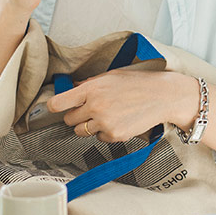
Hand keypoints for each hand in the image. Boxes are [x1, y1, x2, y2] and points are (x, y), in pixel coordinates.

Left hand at [46, 71, 194, 142]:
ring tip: (104, 115)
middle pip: (69, 120)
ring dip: (88, 125)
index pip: (58, 103)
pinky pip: (99, 138)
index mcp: (91, 89)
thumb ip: (89, 84)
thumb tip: (71, 88)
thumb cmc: (137, 82)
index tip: (55, 107)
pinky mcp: (115, 135)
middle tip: (88, 110)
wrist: (162, 96)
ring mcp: (104, 123)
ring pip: (81, 131)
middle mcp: (95, 107)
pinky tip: (118, 121)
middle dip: (76, 116)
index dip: (53, 106)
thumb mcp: (110, 76)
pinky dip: (105, 132)